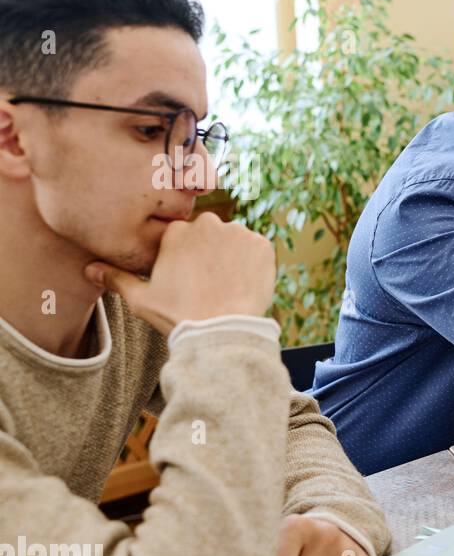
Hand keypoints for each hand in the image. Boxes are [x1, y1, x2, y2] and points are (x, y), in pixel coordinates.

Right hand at [84, 211, 274, 336]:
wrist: (221, 331)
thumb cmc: (178, 315)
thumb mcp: (141, 299)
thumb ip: (116, 279)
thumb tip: (89, 269)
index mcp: (176, 231)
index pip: (184, 238)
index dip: (188, 260)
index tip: (190, 280)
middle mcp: (207, 224)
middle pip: (211, 236)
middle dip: (211, 254)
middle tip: (210, 284)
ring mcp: (238, 233)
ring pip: (235, 241)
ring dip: (233, 257)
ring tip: (228, 285)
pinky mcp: (262, 245)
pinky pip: (258, 250)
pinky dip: (254, 263)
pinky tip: (244, 283)